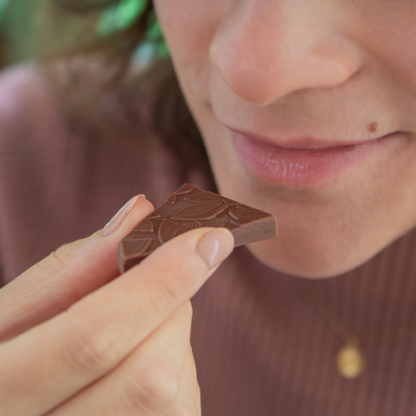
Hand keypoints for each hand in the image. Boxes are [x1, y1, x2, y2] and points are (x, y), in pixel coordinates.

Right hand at [0, 195, 233, 414]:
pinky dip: (169, 363)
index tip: (209, 238)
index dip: (158, 284)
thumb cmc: (9, 357)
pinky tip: (136, 362)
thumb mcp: (16, 311)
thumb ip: (75, 265)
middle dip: (165, 309)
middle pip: (151, 372)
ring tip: (130, 329)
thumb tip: (142, 213)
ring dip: (167, 336)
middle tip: (149, 282)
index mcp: (3, 395)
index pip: (95, 340)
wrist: (23, 406)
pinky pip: (179, 402)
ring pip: (173, 387)